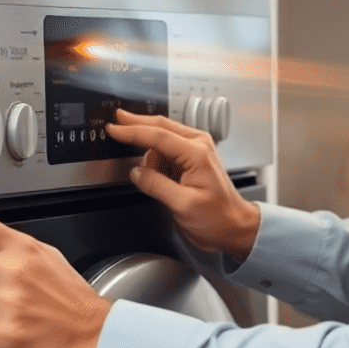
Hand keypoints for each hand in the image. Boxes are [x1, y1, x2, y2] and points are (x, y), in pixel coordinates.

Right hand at [107, 108, 260, 260]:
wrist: (234, 226)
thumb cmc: (218, 217)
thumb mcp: (183, 205)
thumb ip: (156, 185)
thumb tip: (136, 172)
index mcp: (197, 153)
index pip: (158, 136)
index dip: (132, 131)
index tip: (114, 128)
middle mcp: (198, 145)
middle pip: (160, 126)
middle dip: (136, 124)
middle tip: (116, 122)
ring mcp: (195, 150)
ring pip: (161, 139)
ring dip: (148, 152)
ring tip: (151, 180)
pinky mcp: (191, 159)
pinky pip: (166, 151)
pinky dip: (154, 158)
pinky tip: (155, 176)